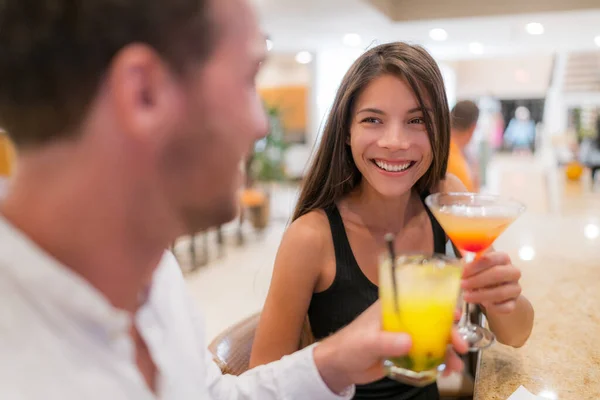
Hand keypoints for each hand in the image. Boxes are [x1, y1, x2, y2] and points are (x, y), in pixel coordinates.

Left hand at [313, 301, 468, 393]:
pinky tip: (446, 372)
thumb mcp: (367, 342)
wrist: (339, 366)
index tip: (458, 315)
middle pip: (432, 322)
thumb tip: (409, 342)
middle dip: (449, 333)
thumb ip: (387, 342)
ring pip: (432, 341)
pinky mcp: (404, 354)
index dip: (441, 305)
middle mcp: (402, 320)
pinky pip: (426, 357)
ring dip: (447, 352)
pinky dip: (437, 363)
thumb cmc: (349, 346)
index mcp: (392, 307)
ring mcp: (404, 337)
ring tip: (457, 366)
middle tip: (462, 346)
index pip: (421, 301)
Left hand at [462, 251, 521, 313]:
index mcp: (502, 258)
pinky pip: (505, 307)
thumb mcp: (473, 267)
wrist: (493, 292)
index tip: (463, 272)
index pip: (491, 258)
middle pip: (498, 273)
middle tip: (462, 284)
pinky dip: (492, 307)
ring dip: (481, 295)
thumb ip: (466, 265)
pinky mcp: (514, 303)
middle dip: (477, 280)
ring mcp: (515, 288)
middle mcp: (512, 272)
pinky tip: (483, 304)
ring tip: (467, 296)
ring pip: (501, 292)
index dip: (475, 265)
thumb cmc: (482, 275)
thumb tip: (459, 267)